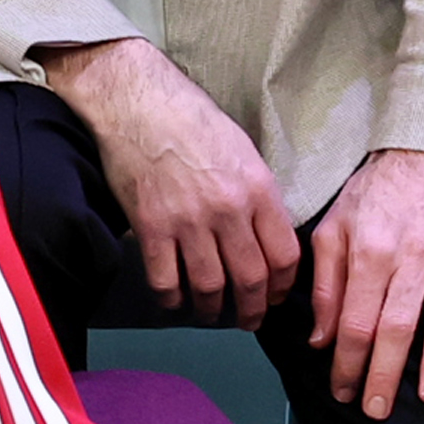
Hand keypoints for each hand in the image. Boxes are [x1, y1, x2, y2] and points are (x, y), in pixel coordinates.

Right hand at [46, 36, 298, 324]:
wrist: (139, 104)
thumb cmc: (192, 122)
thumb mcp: (243, 152)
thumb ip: (258, 196)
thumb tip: (265, 236)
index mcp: (258, 189)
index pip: (284, 256)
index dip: (282, 286)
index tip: (275, 296)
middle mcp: (228, 210)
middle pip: (250, 279)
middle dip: (252, 310)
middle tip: (249, 319)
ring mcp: (188, 222)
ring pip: (209, 287)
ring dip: (212, 310)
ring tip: (211, 313)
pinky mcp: (151, 228)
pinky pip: (165, 281)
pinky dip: (171, 299)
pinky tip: (173, 300)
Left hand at [304, 146, 423, 421]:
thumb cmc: (379, 189)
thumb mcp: (336, 227)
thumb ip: (326, 284)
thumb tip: (322, 338)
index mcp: (372, 253)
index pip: (356, 321)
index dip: (347, 362)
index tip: (342, 390)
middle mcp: (413, 260)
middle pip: (397, 328)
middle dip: (384, 374)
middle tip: (376, 410)